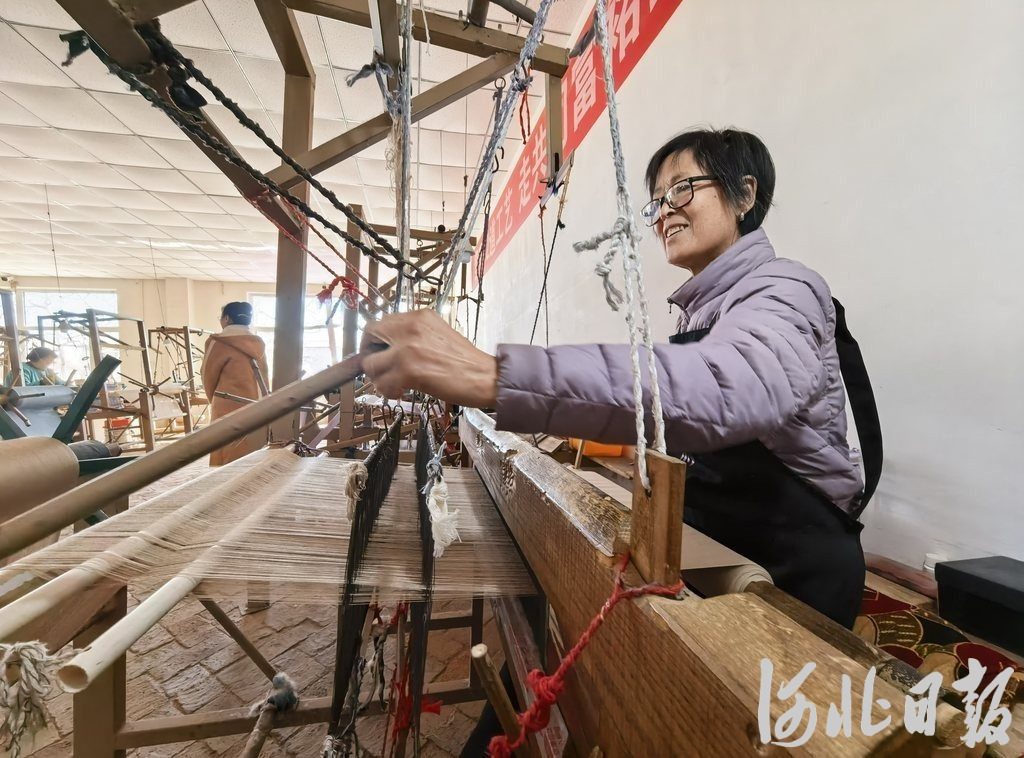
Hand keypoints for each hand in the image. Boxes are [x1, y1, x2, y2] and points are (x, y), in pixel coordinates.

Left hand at [360, 309, 497, 407]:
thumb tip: (382, 350)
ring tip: (398, 385)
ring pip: (371, 364)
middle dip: (370, 357)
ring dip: (380, 379)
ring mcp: (407, 348)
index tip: (378, 355)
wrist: (485, 376)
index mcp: (418, 316)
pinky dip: (389, 392)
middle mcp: (410, 326)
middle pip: (369, 337)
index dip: (373, 342)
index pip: (379, 323)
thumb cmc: (464, 362)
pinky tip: (404, 392)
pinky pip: (382, 383)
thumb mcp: (436, 335)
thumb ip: (410, 337)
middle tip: (381, 371)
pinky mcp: (408, 370)